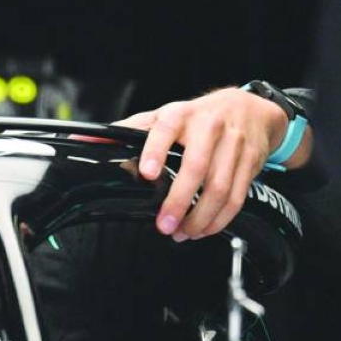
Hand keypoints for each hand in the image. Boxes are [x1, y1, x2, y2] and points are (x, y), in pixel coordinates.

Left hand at [113, 88, 291, 240]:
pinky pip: (237, 197)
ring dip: (200, 217)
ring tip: (182, 232)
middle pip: (196, 167)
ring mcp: (234, 144)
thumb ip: (129, 130)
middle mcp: (210, 127)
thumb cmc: (199, 116)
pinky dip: (220, 219)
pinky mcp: (250, 162)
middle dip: (179, 201)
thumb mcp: (164, 116)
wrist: (250, 108)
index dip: (156, 150)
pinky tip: (204, 228)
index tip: (146, 173)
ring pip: (219, 187)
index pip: (166, 129)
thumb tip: (89, 139)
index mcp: (182, 115)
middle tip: (164, 224)